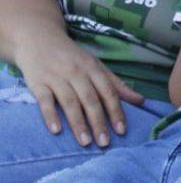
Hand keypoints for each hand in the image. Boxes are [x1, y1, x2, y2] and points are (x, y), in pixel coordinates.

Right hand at [13, 35, 143, 146]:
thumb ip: (116, 84)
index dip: (116, 111)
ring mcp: (57, 77)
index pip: (108, 92)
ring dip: (78, 123)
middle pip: (90, 99)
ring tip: (85, 142)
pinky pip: (44, 101)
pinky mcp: (38, 83)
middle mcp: (77, 72)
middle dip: (99, 121)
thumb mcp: (96, 66)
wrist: (40, 40)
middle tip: (104, 142)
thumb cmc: (72, 57)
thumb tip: (140, 100)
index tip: (122, 131)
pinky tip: (56, 130)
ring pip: (70, 102)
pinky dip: (50, 115)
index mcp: (94, 68)